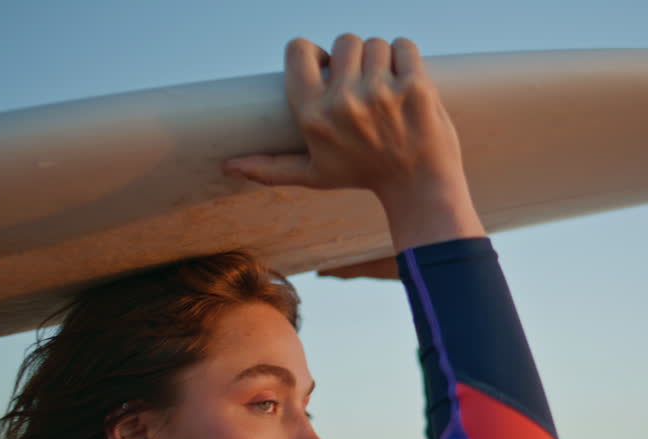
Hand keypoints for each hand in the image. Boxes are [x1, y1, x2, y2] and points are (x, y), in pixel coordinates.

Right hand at [223, 35, 483, 250]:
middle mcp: (344, 103)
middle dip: (355, 59)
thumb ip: (271, 167)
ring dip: (383, 60)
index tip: (329, 71)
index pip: (298, 49)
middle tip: (366, 88)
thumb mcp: (314, 174)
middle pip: (344, 41)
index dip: (316, 54)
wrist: (419, 188)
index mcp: (313, 117)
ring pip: (376, 43)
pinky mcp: (415, 87)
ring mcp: (381, 94)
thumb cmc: (364, 176)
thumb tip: (228, 167)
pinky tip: (407, 84)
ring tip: (387, 90)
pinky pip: (404, 46)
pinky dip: (407, 59)